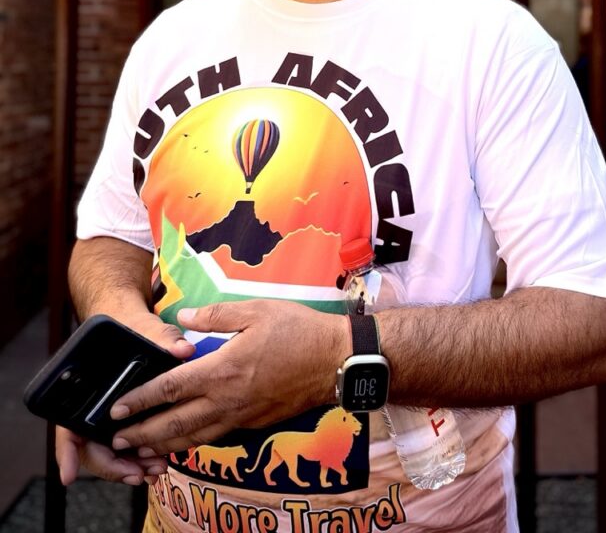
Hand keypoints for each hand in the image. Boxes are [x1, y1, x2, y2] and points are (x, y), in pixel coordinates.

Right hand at [56, 309, 195, 485]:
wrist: (136, 327)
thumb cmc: (133, 328)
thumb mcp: (145, 329)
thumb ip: (162, 338)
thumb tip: (183, 349)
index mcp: (85, 390)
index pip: (68, 427)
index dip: (68, 453)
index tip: (70, 476)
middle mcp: (92, 409)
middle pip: (93, 449)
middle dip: (114, 467)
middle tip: (139, 474)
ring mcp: (109, 418)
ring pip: (112, 454)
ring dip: (131, 467)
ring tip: (155, 470)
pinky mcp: (127, 422)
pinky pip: (128, 448)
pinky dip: (141, 458)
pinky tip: (161, 461)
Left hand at [108, 299, 346, 456]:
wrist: (335, 360)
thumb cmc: (298, 331)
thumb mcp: (256, 310)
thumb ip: (216, 314)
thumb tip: (183, 319)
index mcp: (223, 370)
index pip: (171, 388)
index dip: (141, 399)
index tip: (118, 408)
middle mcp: (228, 400)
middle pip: (175, 423)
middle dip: (142, 432)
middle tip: (116, 438)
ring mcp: (242, 416)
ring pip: (194, 438)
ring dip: (163, 444)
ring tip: (141, 449)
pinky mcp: (256, 424)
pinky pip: (217, 438)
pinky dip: (194, 443)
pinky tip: (186, 441)